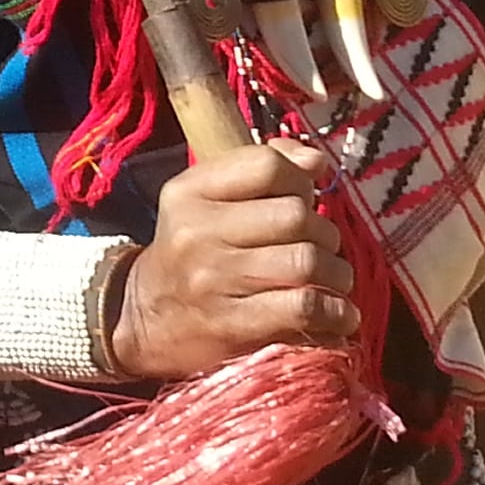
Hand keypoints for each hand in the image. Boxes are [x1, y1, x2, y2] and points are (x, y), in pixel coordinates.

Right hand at [109, 140, 357, 381]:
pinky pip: (303, 309)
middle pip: (295, 216)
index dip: (300, 180)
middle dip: (325, 233)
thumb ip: (258, 169)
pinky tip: (341, 315)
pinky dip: (335, 312)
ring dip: (336, 273)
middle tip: (323, 248)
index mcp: (190, 191)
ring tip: (334, 280)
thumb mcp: (205, 199)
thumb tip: (315, 160)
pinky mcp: (233, 324)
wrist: (143, 319)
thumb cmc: (189, 252)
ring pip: (306, 261)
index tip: (305, 200)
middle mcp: (198, 231)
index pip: (267, 166)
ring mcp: (215, 279)